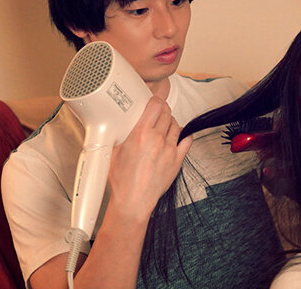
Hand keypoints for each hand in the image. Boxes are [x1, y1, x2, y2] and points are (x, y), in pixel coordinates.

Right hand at [106, 96, 191, 219]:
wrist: (133, 201)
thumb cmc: (123, 181)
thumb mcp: (113, 151)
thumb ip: (120, 135)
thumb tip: (119, 125)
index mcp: (140, 134)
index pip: (155, 105)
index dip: (155, 100)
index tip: (154, 100)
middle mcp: (157, 139)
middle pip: (166, 113)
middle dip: (162, 110)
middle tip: (158, 112)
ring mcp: (169, 150)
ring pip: (176, 125)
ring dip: (170, 122)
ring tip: (164, 125)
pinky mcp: (177, 161)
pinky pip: (187, 141)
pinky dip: (184, 135)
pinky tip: (179, 135)